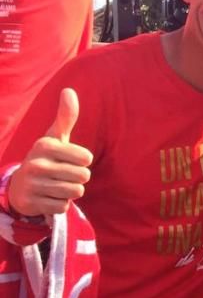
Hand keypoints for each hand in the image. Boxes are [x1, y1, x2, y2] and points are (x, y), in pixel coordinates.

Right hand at [9, 89, 92, 216]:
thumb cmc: (46, 158)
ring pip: (75, 192)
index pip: (86, 158)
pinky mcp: (32, 203)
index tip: (68, 159)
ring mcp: (33, 184)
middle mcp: (36, 163)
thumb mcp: (55, 137)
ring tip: (56, 185)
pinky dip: (60, 204)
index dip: (83, 161)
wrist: (20, 186)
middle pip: (83, 176)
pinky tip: (48, 197)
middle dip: (78, 178)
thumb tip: (69, 90)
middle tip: (62, 174)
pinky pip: (64, 206)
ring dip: (70, 191)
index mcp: (45, 145)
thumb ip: (66, 117)